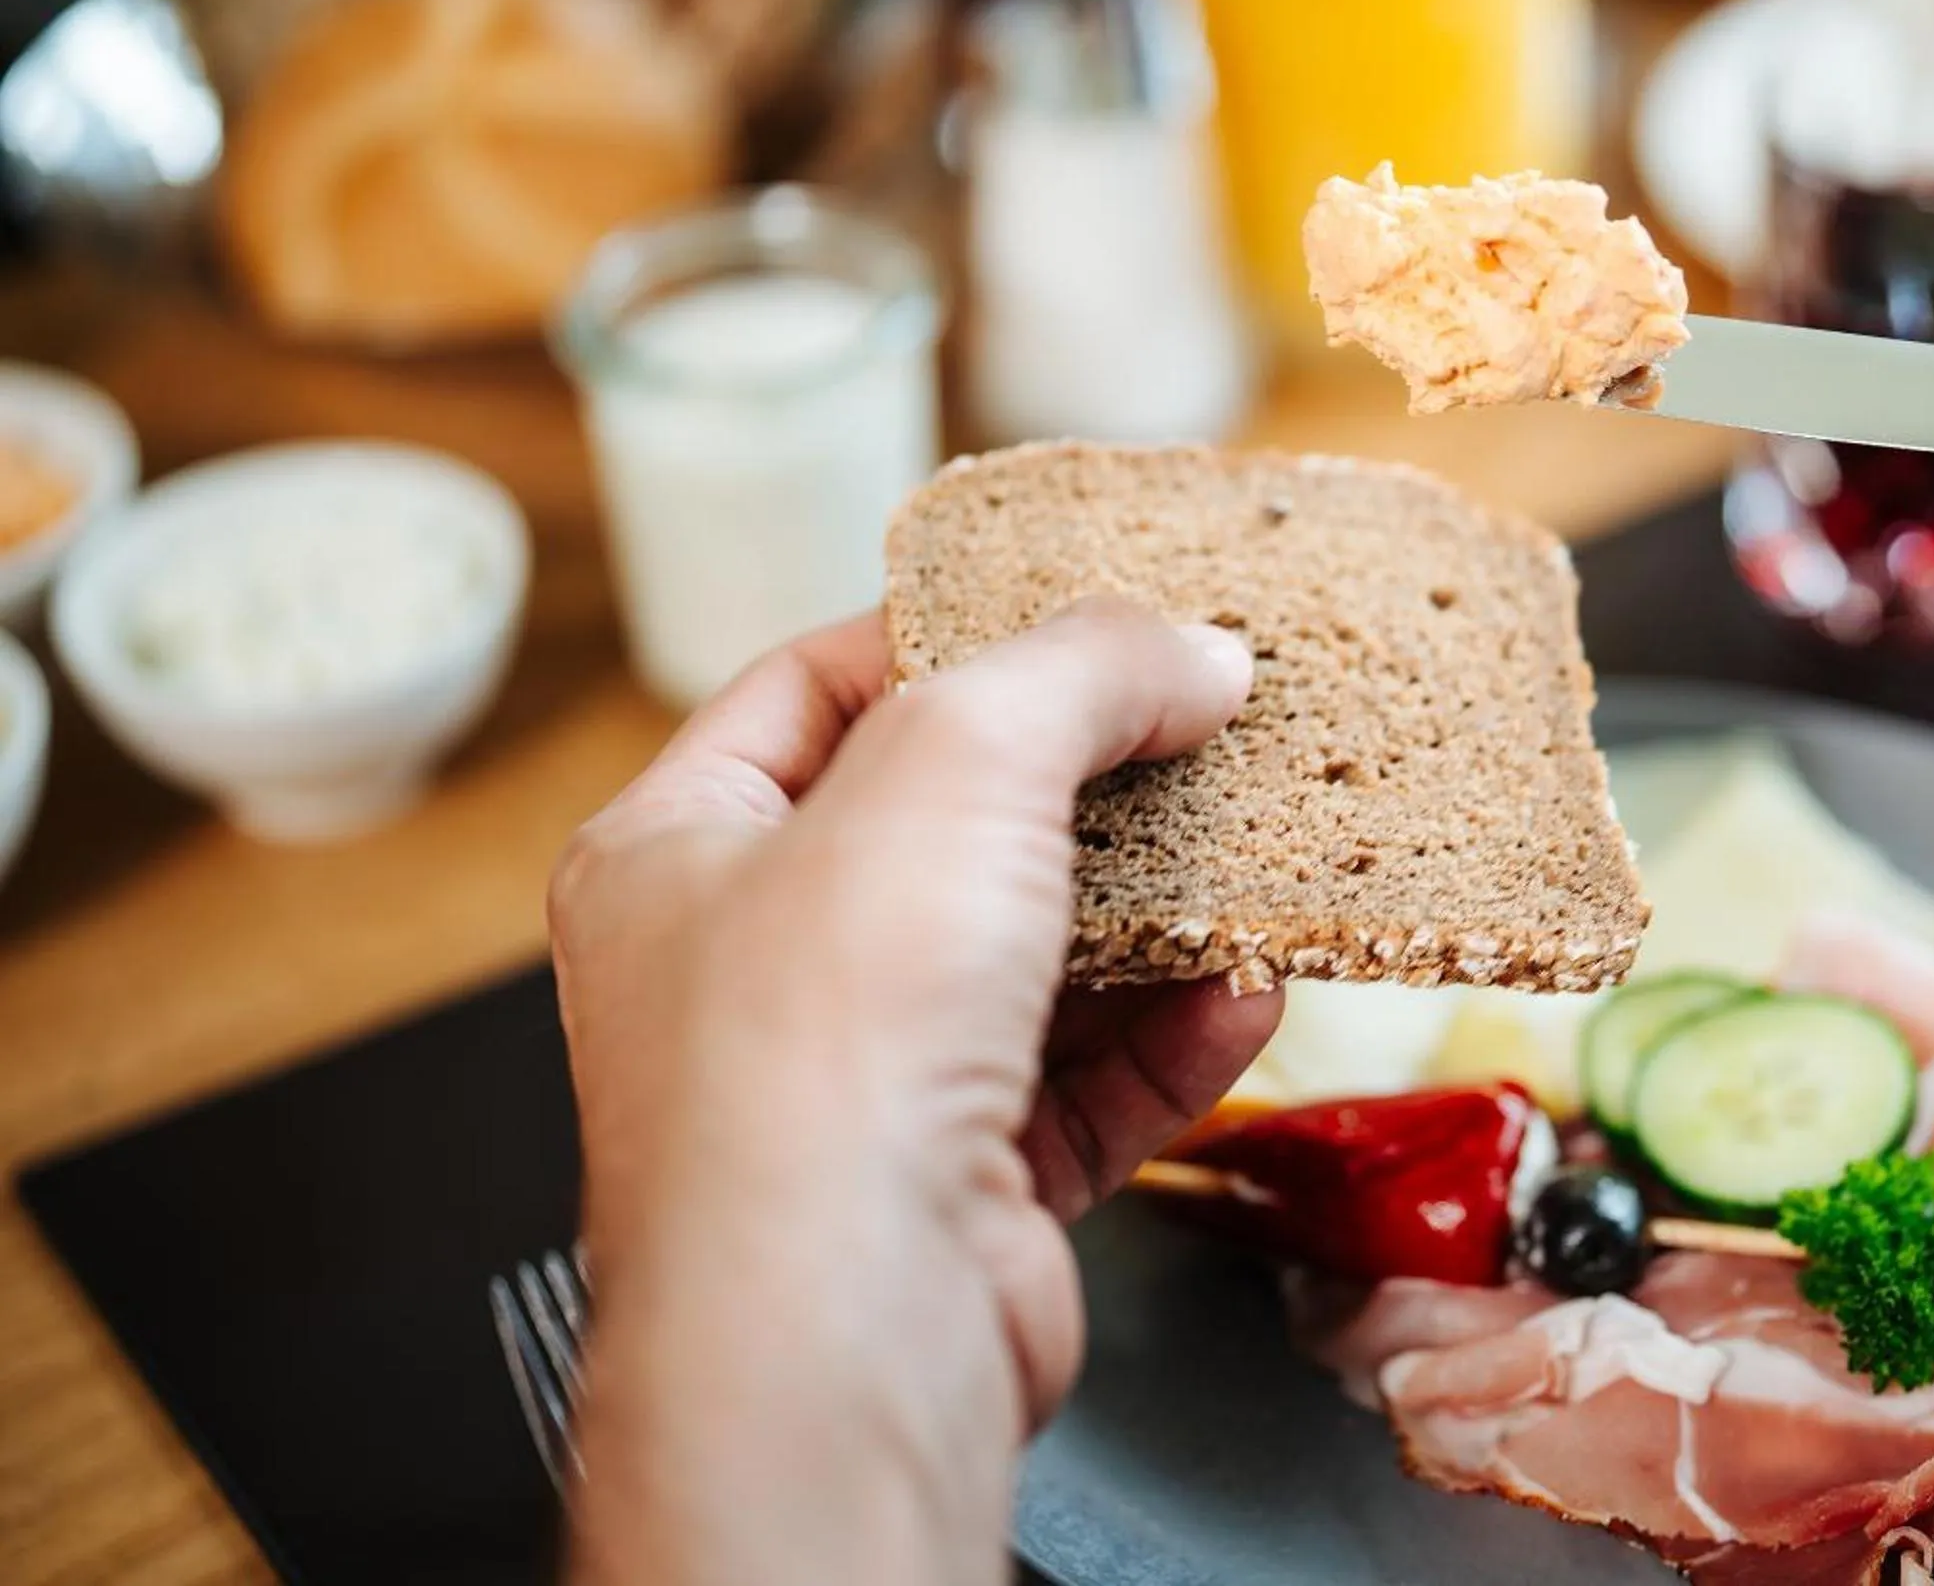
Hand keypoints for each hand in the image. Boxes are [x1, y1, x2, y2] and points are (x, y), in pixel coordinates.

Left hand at [549, 600, 1273, 1585]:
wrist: (845, 1326)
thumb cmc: (816, 1055)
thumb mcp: (956, 764)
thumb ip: (1081, 672)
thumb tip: (1189, 651)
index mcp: (677, 852)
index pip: (810, 689)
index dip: (945, 637)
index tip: (1073, 612)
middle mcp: (751, 970)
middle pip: (944, 828)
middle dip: (1085, 786)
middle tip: (1195, 728)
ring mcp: (858, 1086)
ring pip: (1031, 964)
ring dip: (1155, 916)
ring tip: (1252, 851)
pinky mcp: (960, 1187)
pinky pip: (1087, 1086)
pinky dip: (1172, 1039)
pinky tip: (1245, 992)